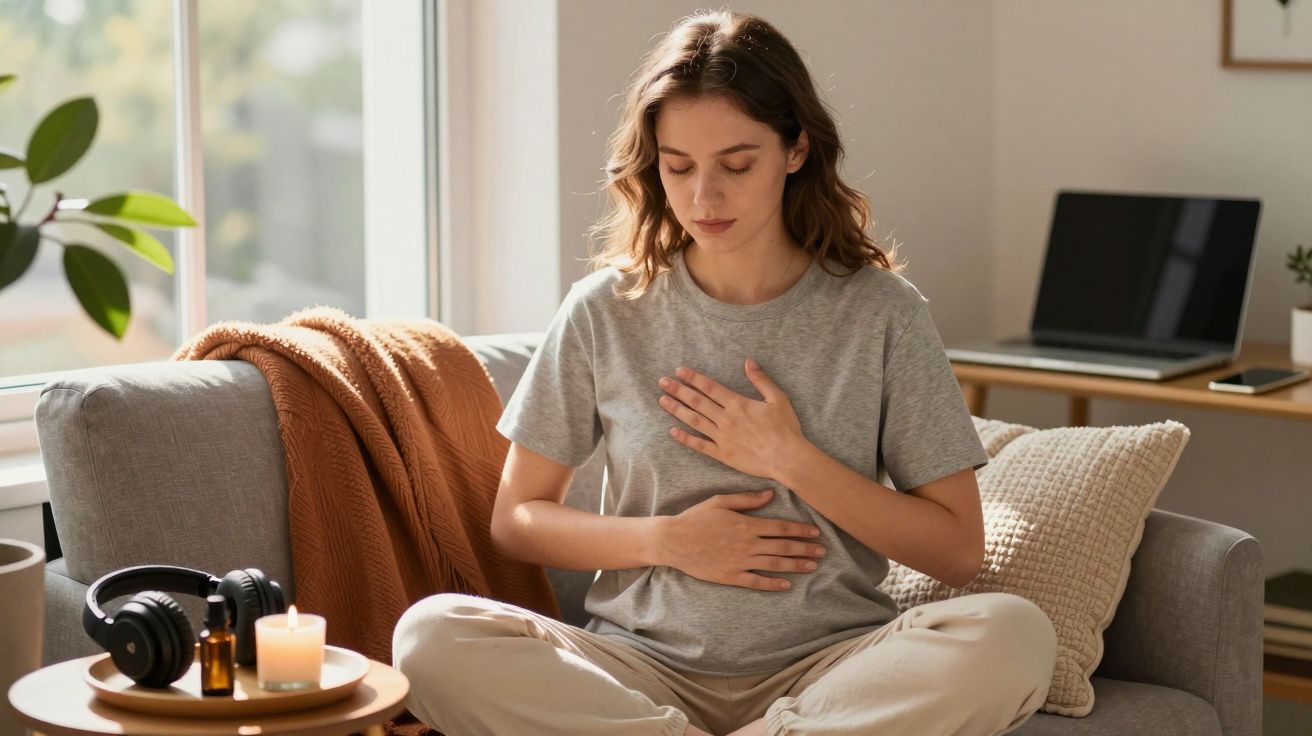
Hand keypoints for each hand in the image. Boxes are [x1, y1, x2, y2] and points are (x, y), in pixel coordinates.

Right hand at [656, 489, 825, 591]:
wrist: (673, 540)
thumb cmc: (695, 518)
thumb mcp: (720, 502)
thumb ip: (747, 499)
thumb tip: (771, 494)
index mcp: (747, 524)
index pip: (781, 528)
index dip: (801, 530)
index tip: (816, 532)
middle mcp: (747, 544)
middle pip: (783, 547)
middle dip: (805, 548)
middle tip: (823, 551)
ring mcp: (740, 562)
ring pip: (774, 564)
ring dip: (796, 565)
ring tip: (812, 566)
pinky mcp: (731, 576)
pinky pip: (756, 582)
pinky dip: (773, 583)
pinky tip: (787, 584)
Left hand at [658, 358, 805, 479]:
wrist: (787, 458)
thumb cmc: (785, 428)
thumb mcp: (778, 398)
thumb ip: (761, 380)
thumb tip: (748, 361)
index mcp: (738, 404)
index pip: (709, 387)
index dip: (693, 378)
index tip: (679, 371)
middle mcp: (726, 419)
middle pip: (697, 402)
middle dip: (678, 390)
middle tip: (662, 382)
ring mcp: (722, 437)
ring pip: (695, 421)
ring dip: (677, 410)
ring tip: (663, 400)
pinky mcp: (723, 454)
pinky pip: (700, 445)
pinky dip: (686, 438)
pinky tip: (673, 431)